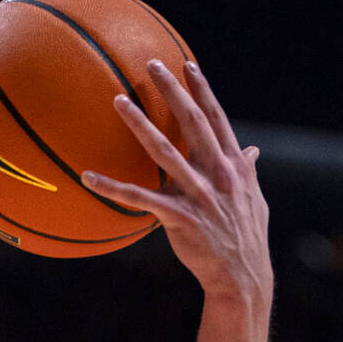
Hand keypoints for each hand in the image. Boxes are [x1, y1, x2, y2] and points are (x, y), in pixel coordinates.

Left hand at [82, 61, 271, 302]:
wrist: (242, 277)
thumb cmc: (245, 239)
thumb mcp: (253, 200)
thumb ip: (248, 172)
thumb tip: (253, 150)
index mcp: (233, 165)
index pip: (216, 119)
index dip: (201, 90)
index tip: (187, 65)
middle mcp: (217, 173)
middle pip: (191, 122)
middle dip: (172, 91)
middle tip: (151, 64)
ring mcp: (198, 194)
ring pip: (163, 151)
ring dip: (138, 123)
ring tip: (118, 100)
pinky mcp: (179, 217)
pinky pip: (139, 198)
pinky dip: (111, 187)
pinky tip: (88, 177)